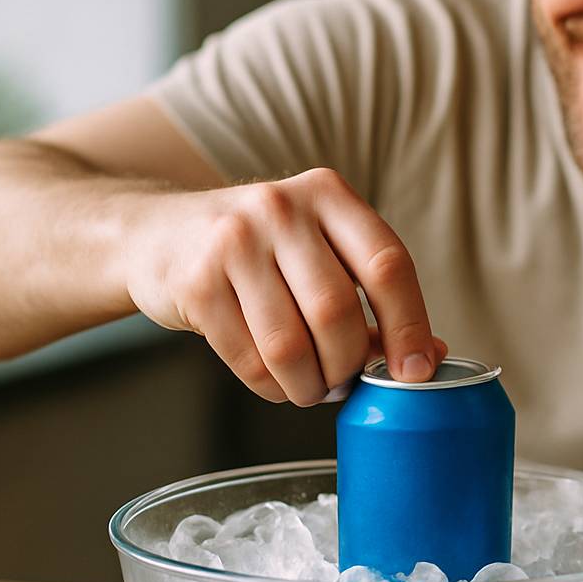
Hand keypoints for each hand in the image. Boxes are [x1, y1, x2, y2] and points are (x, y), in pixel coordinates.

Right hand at [123, 167, 446, 404]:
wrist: (157, 233)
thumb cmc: (260, 253)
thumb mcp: (318, 251)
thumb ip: (371, 297)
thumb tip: (425, 358)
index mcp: (328, 195)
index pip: (387, 265)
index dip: (408, 326)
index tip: (414, 372)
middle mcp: (280, 208)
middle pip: (336, 313)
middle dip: (347, 364)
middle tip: (343, 381)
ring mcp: (232, 242)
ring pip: (290, 345)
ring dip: (309, 385)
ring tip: (311, 386)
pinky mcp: (195, 282)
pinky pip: (249, 360)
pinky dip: (271, 386)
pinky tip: (275, 379)